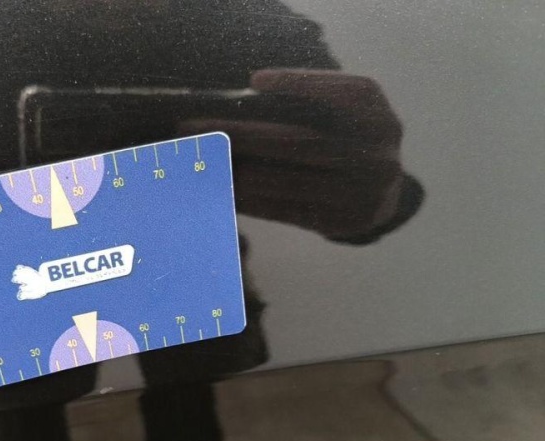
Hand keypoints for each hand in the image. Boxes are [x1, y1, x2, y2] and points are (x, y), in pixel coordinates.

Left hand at [179, 69, 404, 239]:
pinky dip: (251, 201)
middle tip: (195, 130)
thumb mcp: (342, 108)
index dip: (297, 84)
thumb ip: (308, 100)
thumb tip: (243, 100)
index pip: (333, 92)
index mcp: (371, 110)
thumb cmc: (345, 138)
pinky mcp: (343, 221)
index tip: (255, 80)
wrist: (383, 193)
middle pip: (297, 141)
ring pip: (287, 181)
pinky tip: (222, 191)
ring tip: (201, 164)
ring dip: (237, 173)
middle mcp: (373, 150)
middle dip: (241, 135)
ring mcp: (362, 190)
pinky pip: (287, 211)